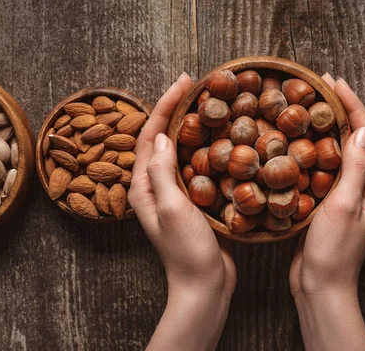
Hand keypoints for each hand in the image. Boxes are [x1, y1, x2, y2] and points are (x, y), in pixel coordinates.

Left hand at [130, 73, 235, 350]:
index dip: (165, 105)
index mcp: (143, 186)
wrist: (205, 284)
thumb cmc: (186, 249)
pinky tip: (221, 139)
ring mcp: (174, 194)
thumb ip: (162, 171)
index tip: (184, 81)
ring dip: (191, 125)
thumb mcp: (171, 207)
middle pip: (162, 138)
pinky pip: (195, 166)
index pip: (150, 135)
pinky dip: (205, 147)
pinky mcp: (193, 201)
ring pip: (180, 150)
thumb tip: (162, 135)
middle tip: (196, 86)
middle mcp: (155, 187)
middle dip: (176, 109)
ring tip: (208, 104)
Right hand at [290, 74, 364, 350]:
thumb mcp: (344, 205)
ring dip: (330, 125)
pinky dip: (318, 147)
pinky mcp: (333, 201)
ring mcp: (349, 194)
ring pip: (342, 149)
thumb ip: (355, 168)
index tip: (333, 81)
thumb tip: (363, 128)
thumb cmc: (334, 249)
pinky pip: (329, 166)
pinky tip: (302, 140)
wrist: (322, 285)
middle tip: (321, 85)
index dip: (351, 103)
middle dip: (342, 108)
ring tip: (312, 104)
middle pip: (357, 137)